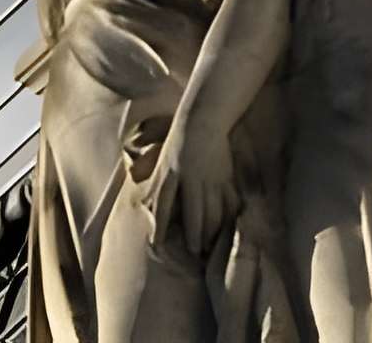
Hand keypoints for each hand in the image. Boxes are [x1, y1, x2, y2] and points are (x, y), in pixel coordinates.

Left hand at [144, 121, 235, 254]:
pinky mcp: (225, 175)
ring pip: (211, 209)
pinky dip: (228, 214)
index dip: (160, 225)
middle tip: (194, 252)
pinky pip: (227, 199)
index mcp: (171, 172)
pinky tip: (228, 226)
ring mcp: (209, 177)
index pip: (164, 204)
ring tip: (210, 244)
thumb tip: (143, 205)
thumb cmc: (178, 142)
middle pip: (193, 212)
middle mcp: (190, 177)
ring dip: (211, 229)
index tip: (158, 244)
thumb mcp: (162, 160)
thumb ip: (156, 183)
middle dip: (193, 233)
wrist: (203, 120)